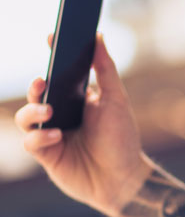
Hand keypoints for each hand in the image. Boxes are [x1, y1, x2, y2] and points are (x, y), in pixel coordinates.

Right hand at [14, 33, 152, 216]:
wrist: (124, 179)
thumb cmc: (122, 140)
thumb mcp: (116, 101)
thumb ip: (106, 70)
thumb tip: (98, 37)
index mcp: (77, 100)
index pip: (59, 74)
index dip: (53, 55)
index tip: (52, 37)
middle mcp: (62, 115)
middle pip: (37, 94)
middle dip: (36, 86)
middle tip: (43, 82)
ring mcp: (52, 135)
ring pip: (27, 117)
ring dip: (33, 112)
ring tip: (49, 111)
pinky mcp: (47, 156)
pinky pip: (31, 142)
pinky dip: (41, 137)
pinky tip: (57, 136)